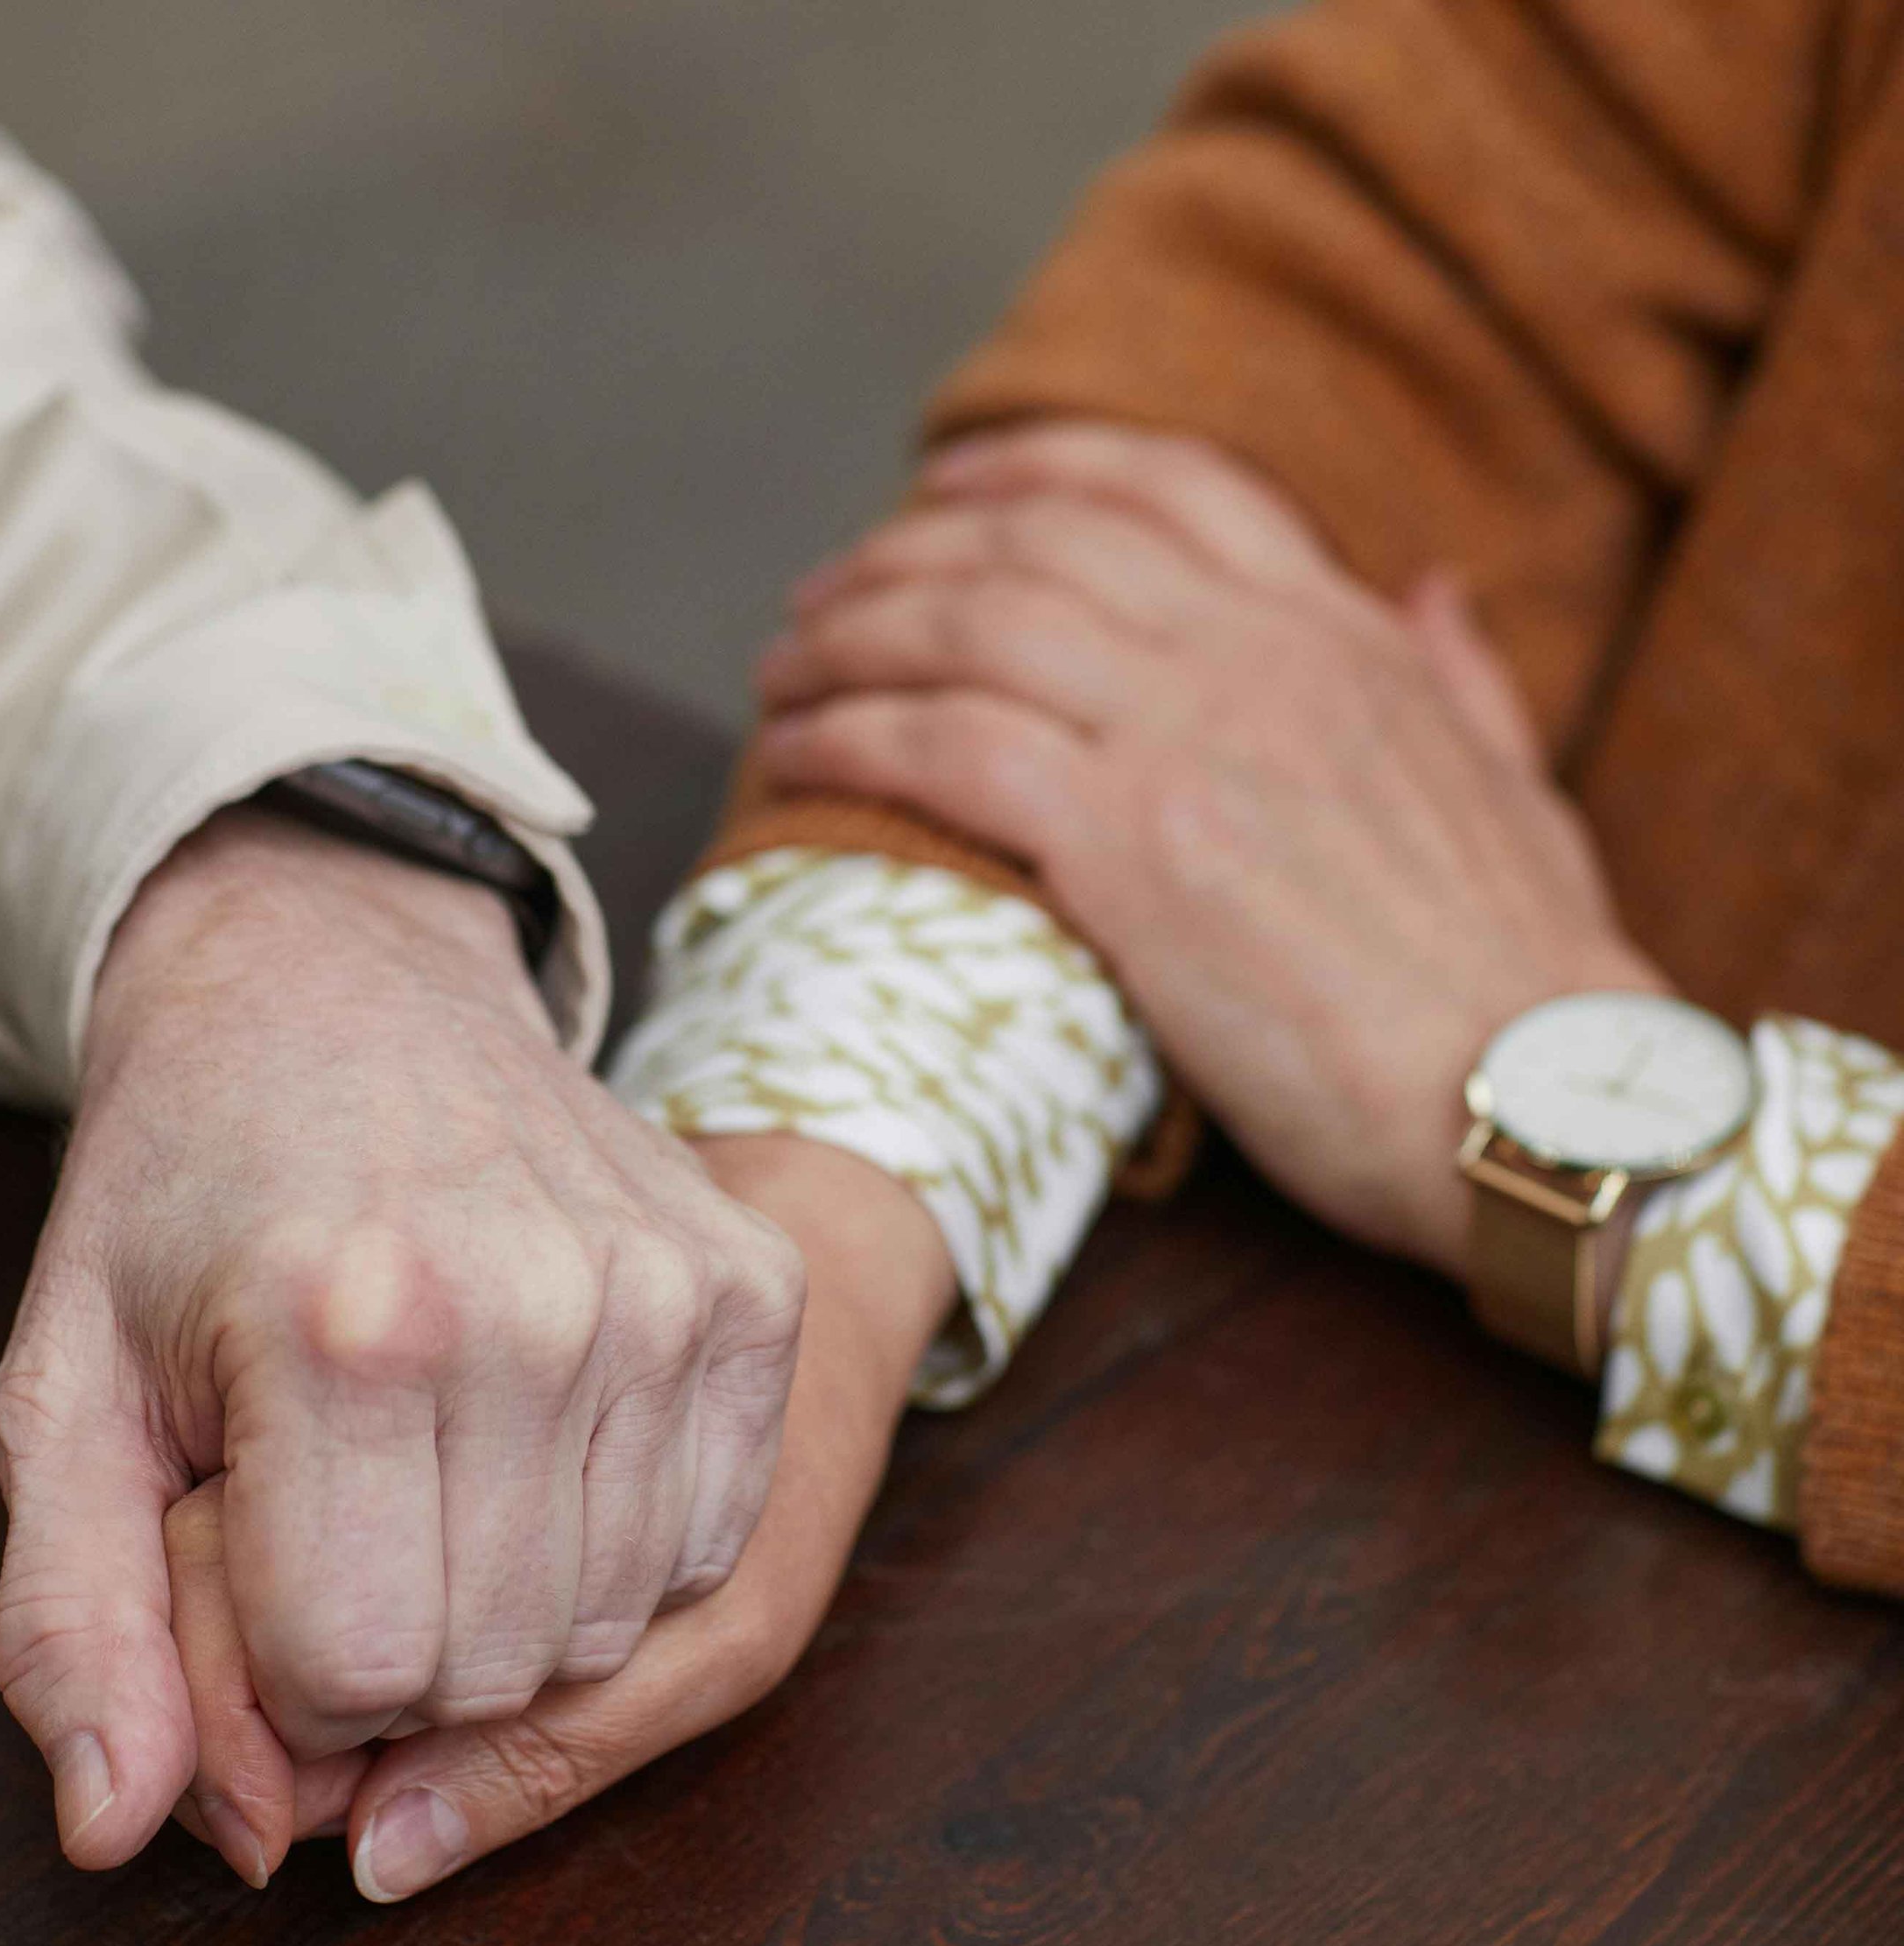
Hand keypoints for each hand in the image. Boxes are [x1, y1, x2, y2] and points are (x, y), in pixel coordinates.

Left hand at [0, 807, 807, 1875]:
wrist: (342, 984)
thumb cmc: (193, 1193)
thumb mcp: (66, 1389)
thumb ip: (72, 1623)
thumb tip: (113, 1828)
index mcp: (346, 1327)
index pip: (355, 1677)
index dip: (284, 1659)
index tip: (259, 1547)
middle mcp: (540, 1308)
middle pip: (492, 1671)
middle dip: (396, 1650)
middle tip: (343, 1511)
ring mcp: (670, 1295)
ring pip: (615, 1627)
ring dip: (511, 1606)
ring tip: (439, 1473)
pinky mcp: (753, 1290)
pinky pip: (710, 1542)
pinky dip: (620, 1545)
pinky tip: (542, 1443)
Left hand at [753, 419, 1666, 1277]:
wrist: (1541, 1097)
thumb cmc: (1526, 976)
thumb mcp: (1520, 783)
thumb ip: (1458, 671)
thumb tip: (1428, 582)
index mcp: (1341, 631)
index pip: (1161, 485)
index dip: (1029, 471)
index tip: (943, 488)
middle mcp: (1254, 653)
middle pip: (1027, 543)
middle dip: (899, 556)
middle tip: (822, 604)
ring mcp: (1189, 739)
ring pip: (966, 627)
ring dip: (848, 639)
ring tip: (781, 675)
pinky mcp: (1131, 849)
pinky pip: (945, 749)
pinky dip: (851, 738)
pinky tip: (795, 754)